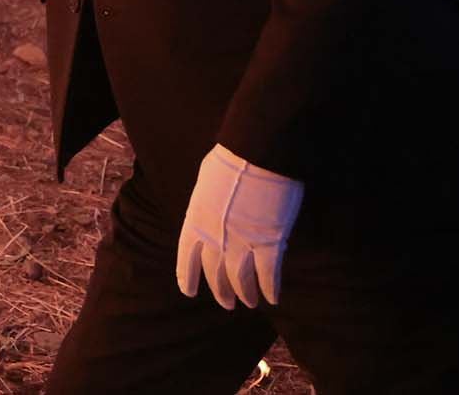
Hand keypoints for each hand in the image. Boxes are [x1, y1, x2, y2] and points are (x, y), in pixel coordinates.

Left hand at [176, 144, 302, 308]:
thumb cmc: (230, 160)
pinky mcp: (268, 243)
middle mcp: (214, 237)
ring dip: (245, 294)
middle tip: (227, 303)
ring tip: (249, 303)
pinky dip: (270, 288)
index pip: (186, 255)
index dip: (187, 275)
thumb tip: (211, 212)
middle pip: (215, 272)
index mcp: (195, 219)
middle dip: (220, 290)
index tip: (188, 291)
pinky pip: (268, 275)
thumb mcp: (206, 183)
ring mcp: (241, 242)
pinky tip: (272, 298)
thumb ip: (207, 204)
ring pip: (241, 279)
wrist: (256, 156)